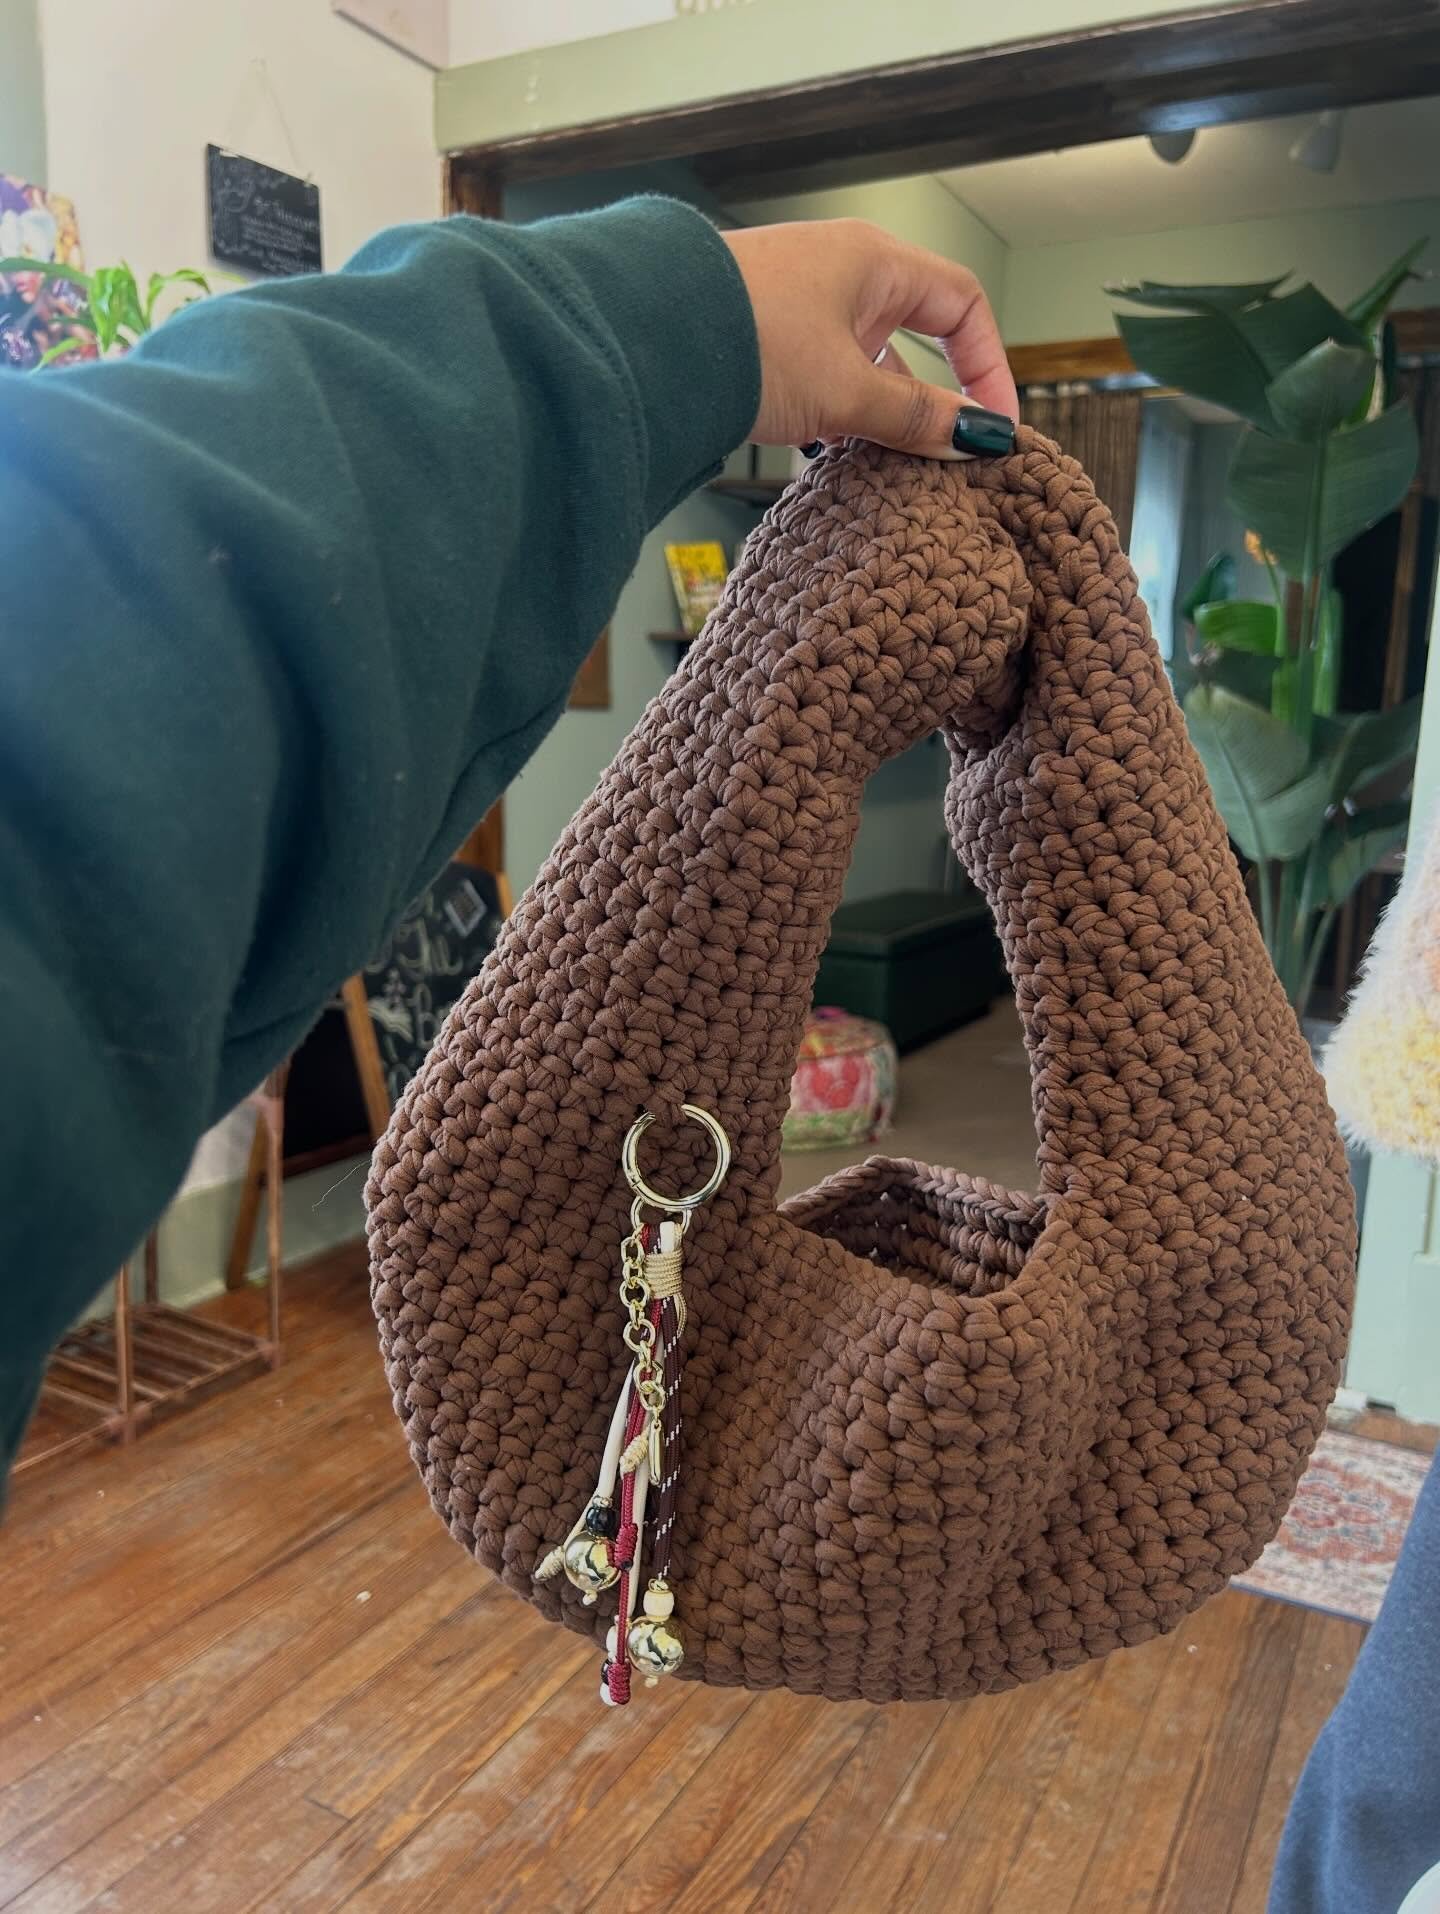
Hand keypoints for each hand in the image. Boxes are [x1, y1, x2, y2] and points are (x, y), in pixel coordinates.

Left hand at [722, 218, 1016, 460]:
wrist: (638, 338)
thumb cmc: (747, 342)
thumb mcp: (846, 391)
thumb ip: (914, 418)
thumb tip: (976, 440)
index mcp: (873, 262)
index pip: (961, 303)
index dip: (987, 365)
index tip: (993, 427)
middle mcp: (837, 273)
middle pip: (912, 338)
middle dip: (928, 401)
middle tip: (940, 457)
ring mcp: (795, 306)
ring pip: (861, 366)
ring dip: (876, 417)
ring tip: (881, 468)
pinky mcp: (758, 339)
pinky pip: (818, 379)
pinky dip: (832, 417)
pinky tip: (823, 457)